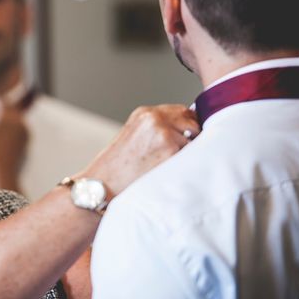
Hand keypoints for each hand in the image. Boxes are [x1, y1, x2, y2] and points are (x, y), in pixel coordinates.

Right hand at [80, 104, 198, 195]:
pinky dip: (188, 164)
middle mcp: (155, 119)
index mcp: (145, 114)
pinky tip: (171, 172)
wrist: (103, 186)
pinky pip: (194, 155)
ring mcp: (165, 134)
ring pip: (196, 139)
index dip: (187, 125)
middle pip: (192, 122)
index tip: (187, 138)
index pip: (182, 111)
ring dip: (190, 152)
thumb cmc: (117, 168)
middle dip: (192, 137)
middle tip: (178, 155)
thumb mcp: (134, 136)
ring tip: (169, 166)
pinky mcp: (171, 151)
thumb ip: (157, 128)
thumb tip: (187, 131)